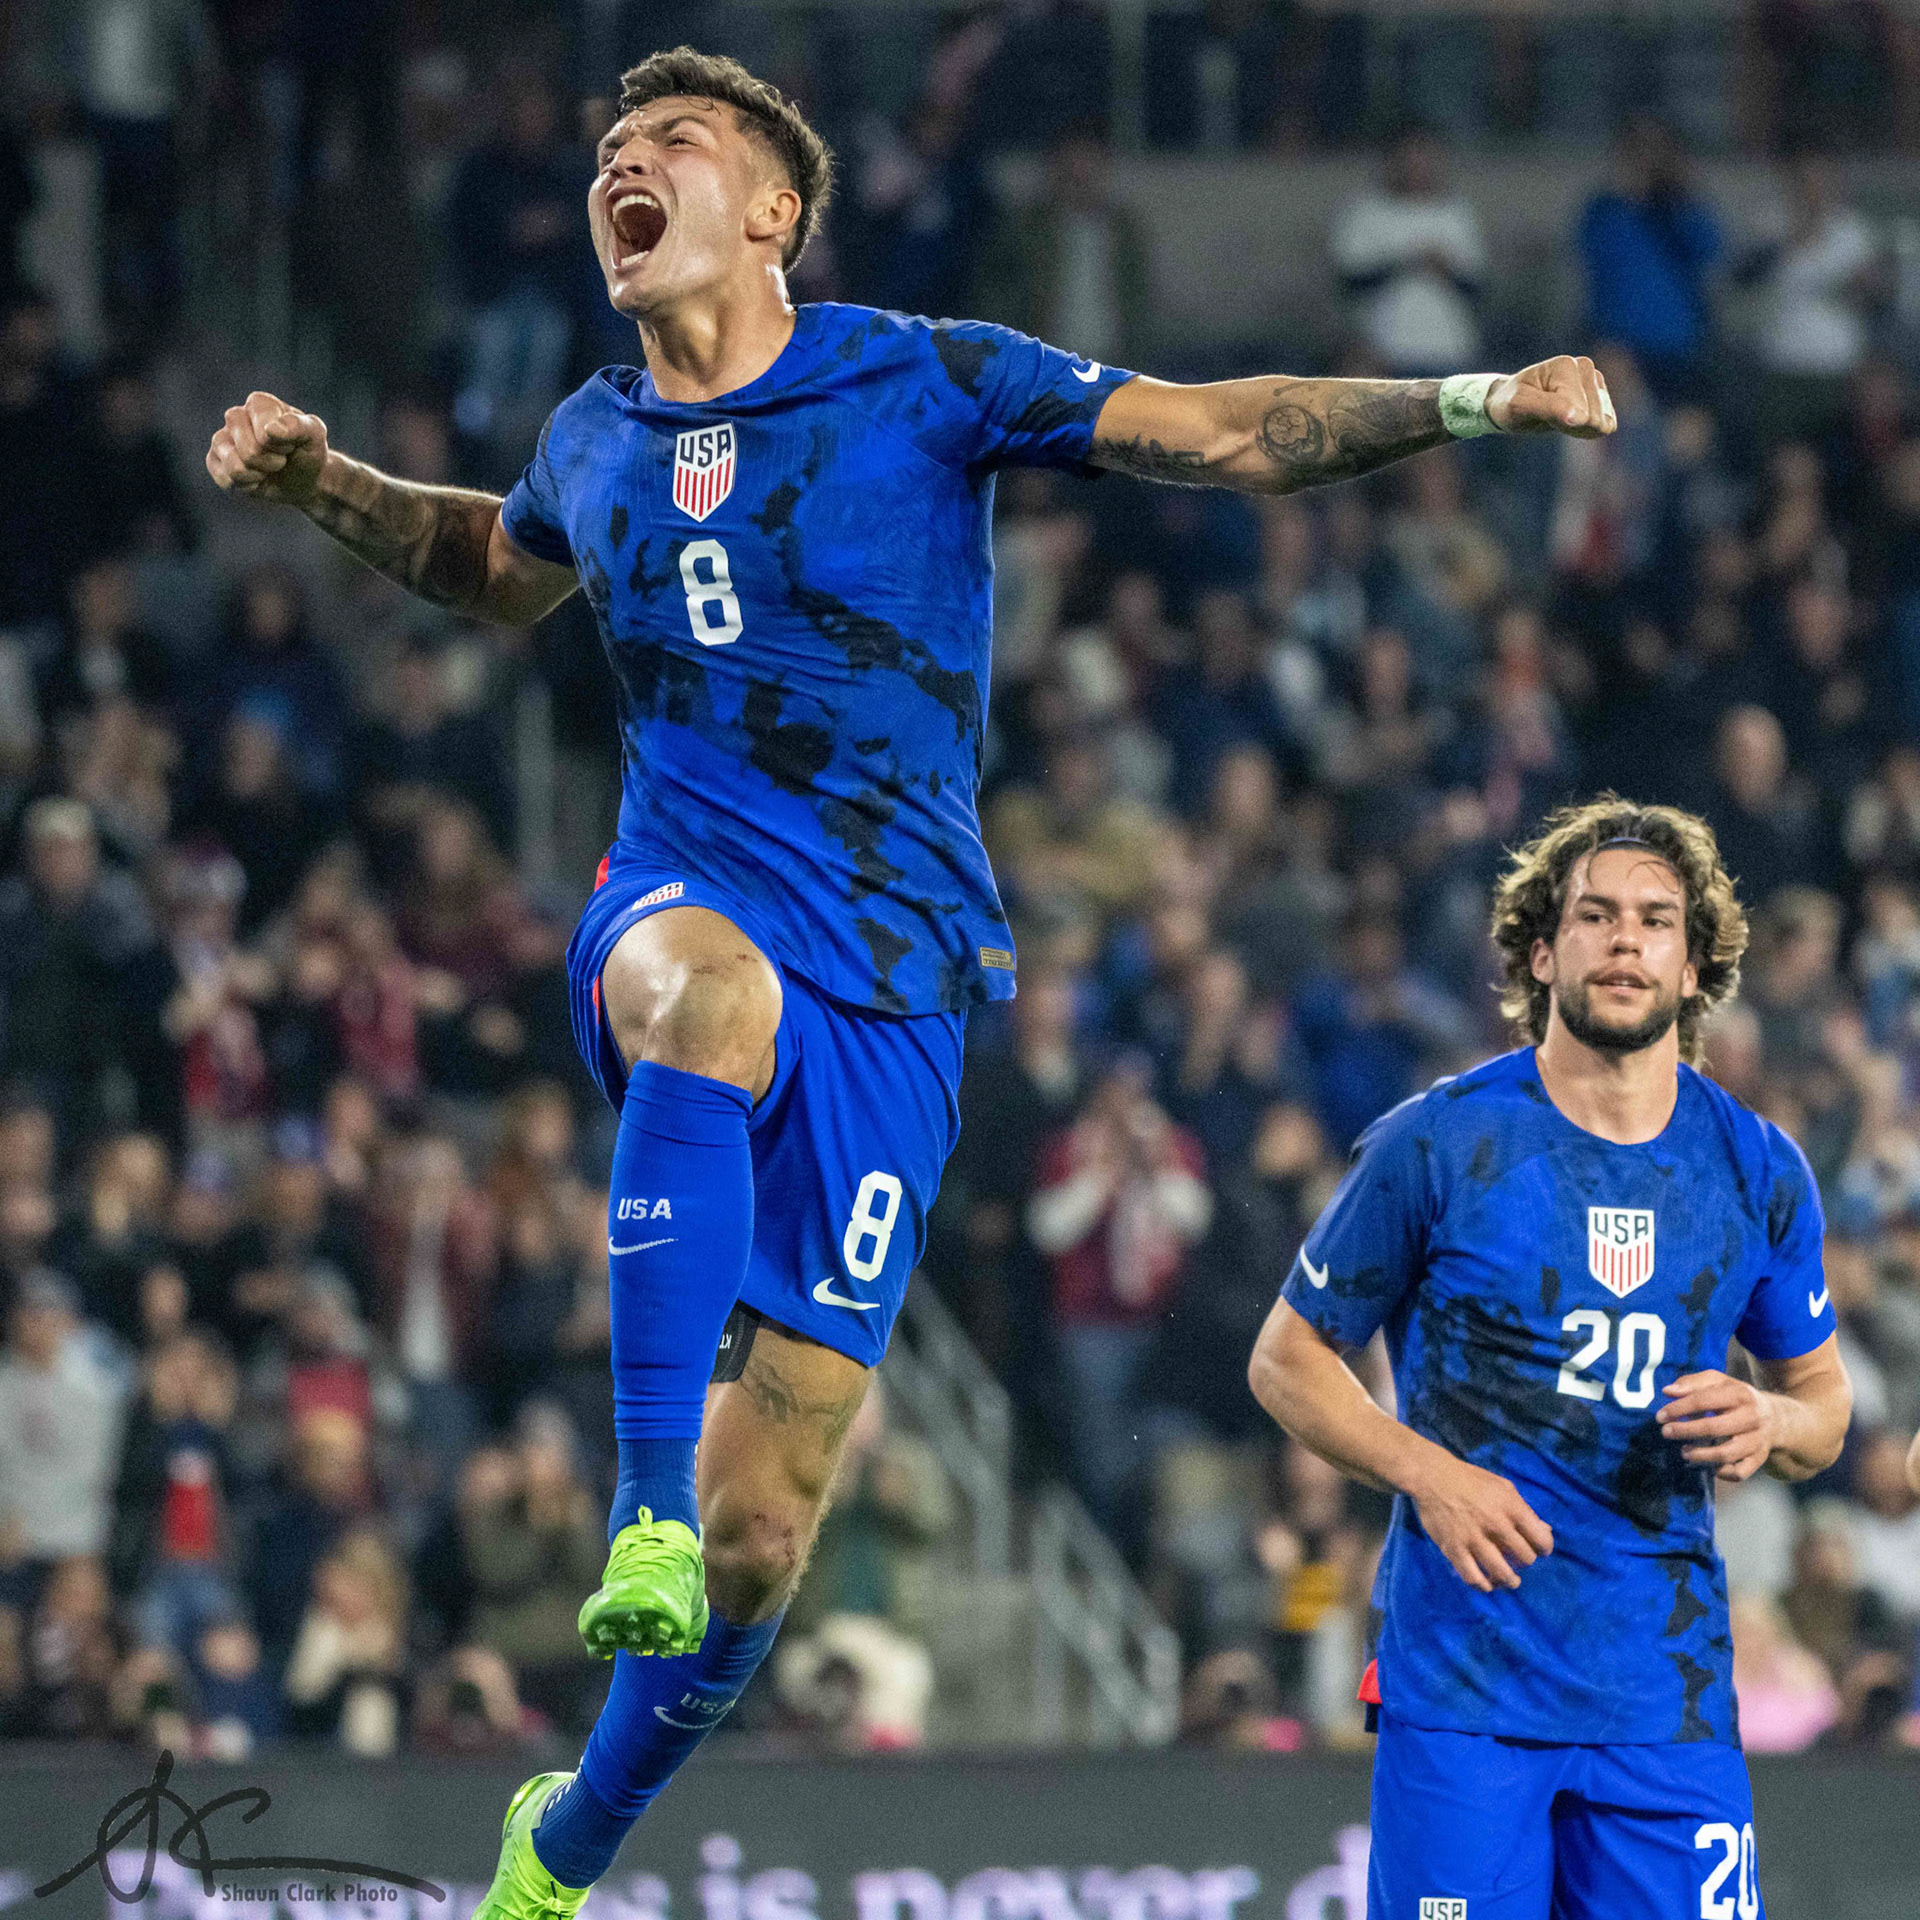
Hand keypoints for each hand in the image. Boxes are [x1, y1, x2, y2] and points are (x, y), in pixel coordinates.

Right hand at [206, 391, 330, 505]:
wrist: (303, 479)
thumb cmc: (308, 451)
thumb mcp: (315, 435)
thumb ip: (298, 426)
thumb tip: (271, 430)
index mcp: (259, 403)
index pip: (265, 433)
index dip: (283, 447)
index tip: (291, 444)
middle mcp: (235, 416)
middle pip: (250, 452)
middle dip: (272, 463)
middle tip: (280, 458)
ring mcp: (221, 438)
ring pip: (236, 468)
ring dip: (259, 475)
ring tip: (267, 468)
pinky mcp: (214, 460)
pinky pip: (226, 481)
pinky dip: (247, 486)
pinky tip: (256, 477)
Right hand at [1409, 1452, 1553, 1591]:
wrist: (1433, 1477)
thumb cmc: (1472, 1481)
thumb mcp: (1503, 1487)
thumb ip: (1524, 1510)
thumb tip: (1545, 1532)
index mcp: (1511, 1507)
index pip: (1541, 1540)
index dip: (1544, 1548)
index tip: (1538, 1549)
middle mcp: (1495, 1524)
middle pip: (1525, 1558)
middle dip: (1525, 1561)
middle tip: (1518, 1559)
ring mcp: (1473, 1538)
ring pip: (1502, 1573)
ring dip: (1510, 1580)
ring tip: (1510, 1580)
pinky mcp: (1453, 1549)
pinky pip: (1473, 1577)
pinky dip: (1483, 1586)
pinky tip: (1487, 1584)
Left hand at [1487, 356, 1615, 438]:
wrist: (1510, 402)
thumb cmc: (1510, 403)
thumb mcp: (1520, 406)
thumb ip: (1549, 408)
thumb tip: (1581, 417)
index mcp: (1566, 364)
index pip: (1576, 409)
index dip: (1558, 421)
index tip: (1536, 412)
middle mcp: (1585, 367)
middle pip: (1592, 416)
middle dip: (1569, 425)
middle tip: (1545, 416)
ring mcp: (1596, 380)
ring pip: (1601, 422)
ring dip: (1577, 429)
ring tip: (1555, 417)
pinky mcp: (1601, 395)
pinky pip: (1607, 424)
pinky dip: (1588, 431)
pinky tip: (1571, 421)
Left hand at [1657, 1370, 1775, 1481]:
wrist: (1777, 1418)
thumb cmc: (1737, 1397)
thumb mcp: (1719, 1382)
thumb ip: (1692, 1383)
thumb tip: (1667, 1392)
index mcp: (1740, 1394)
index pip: (1703, 1400)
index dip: (1678, 1409)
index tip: (1660, 1416)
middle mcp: (1751, 1418)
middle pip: (1713, 1428)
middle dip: (1685, 1431)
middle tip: (1666, 1433)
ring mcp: (1757, 1440)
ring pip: (1727, 1454)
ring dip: (1700, 1455)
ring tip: (1684, 1452)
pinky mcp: (1759, 1459)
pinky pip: (1740, 1473)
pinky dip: (1723, 1473)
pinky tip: (1710, 1466)